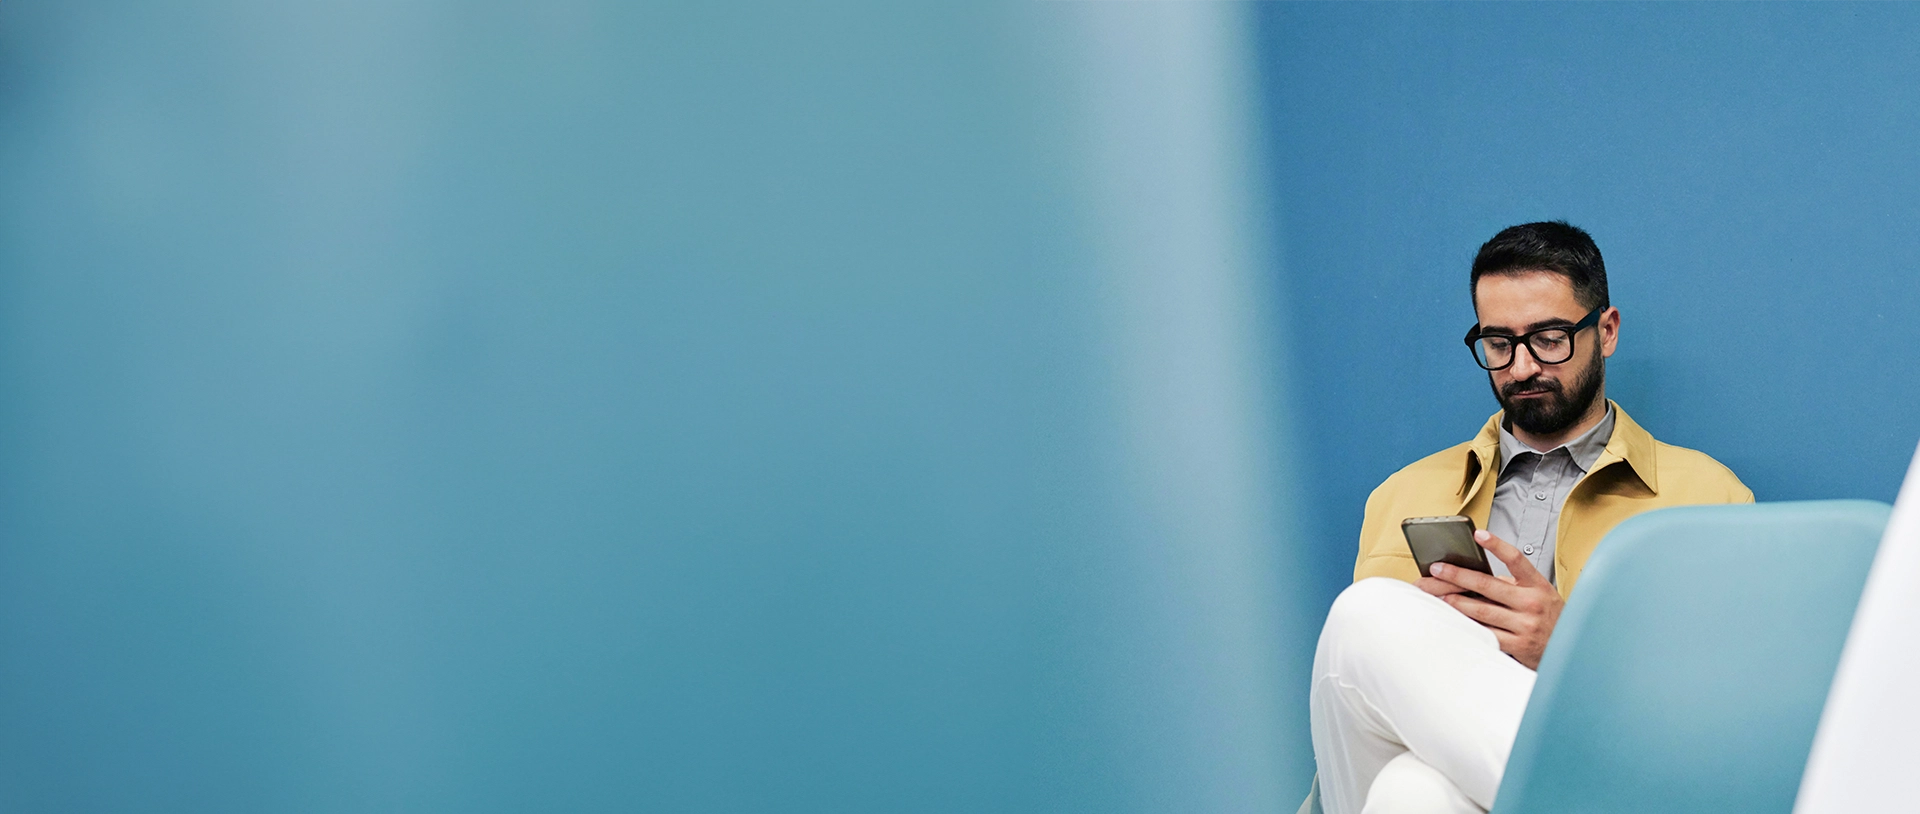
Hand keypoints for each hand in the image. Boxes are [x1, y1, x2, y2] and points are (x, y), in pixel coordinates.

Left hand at [1415, 529, 1562, 668]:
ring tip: (1439, 595)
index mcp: (1538, 585)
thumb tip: (1476, 576)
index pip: (1516, 559)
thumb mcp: (1540, 595)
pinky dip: (1468, 626)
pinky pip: (1486, 633)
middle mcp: (1532, 603)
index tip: (1478, 534)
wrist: (1572, 649)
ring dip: (1456, 602)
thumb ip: (1513, 585)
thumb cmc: (1551, 618)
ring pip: (1482, 610)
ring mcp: (1525, 625)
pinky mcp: (1518, 645)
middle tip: (1437, 569)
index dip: (1497, 545)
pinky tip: (1455, 620)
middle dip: (1458, 575)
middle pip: (1487, 585)